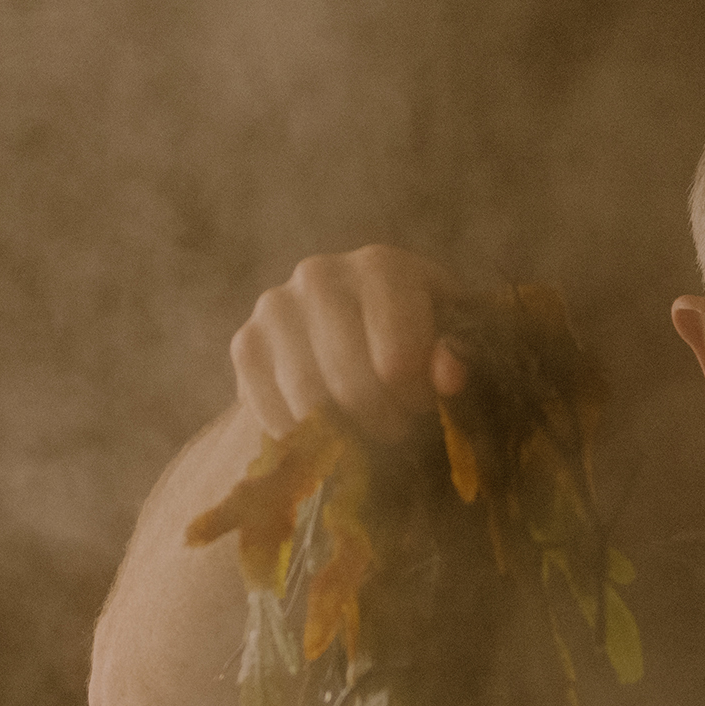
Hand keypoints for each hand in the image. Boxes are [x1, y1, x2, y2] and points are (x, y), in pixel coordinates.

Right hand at [230, 246, 466, 441]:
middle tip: (397, 426)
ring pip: (311, 405)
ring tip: (367, 428)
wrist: (345, 328)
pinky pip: (276, 416)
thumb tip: (450, 376)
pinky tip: (329, 427)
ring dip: (346, 435)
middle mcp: (321, 276)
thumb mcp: (449, 336)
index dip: (417, 399)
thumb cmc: (415, 331)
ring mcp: (276, 308)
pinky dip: (307, 438)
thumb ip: (458, 353)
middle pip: (353, 386)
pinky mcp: (245, 343)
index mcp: (382, 267)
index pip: (399, 361)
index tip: (424, 403)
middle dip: (384, 422)